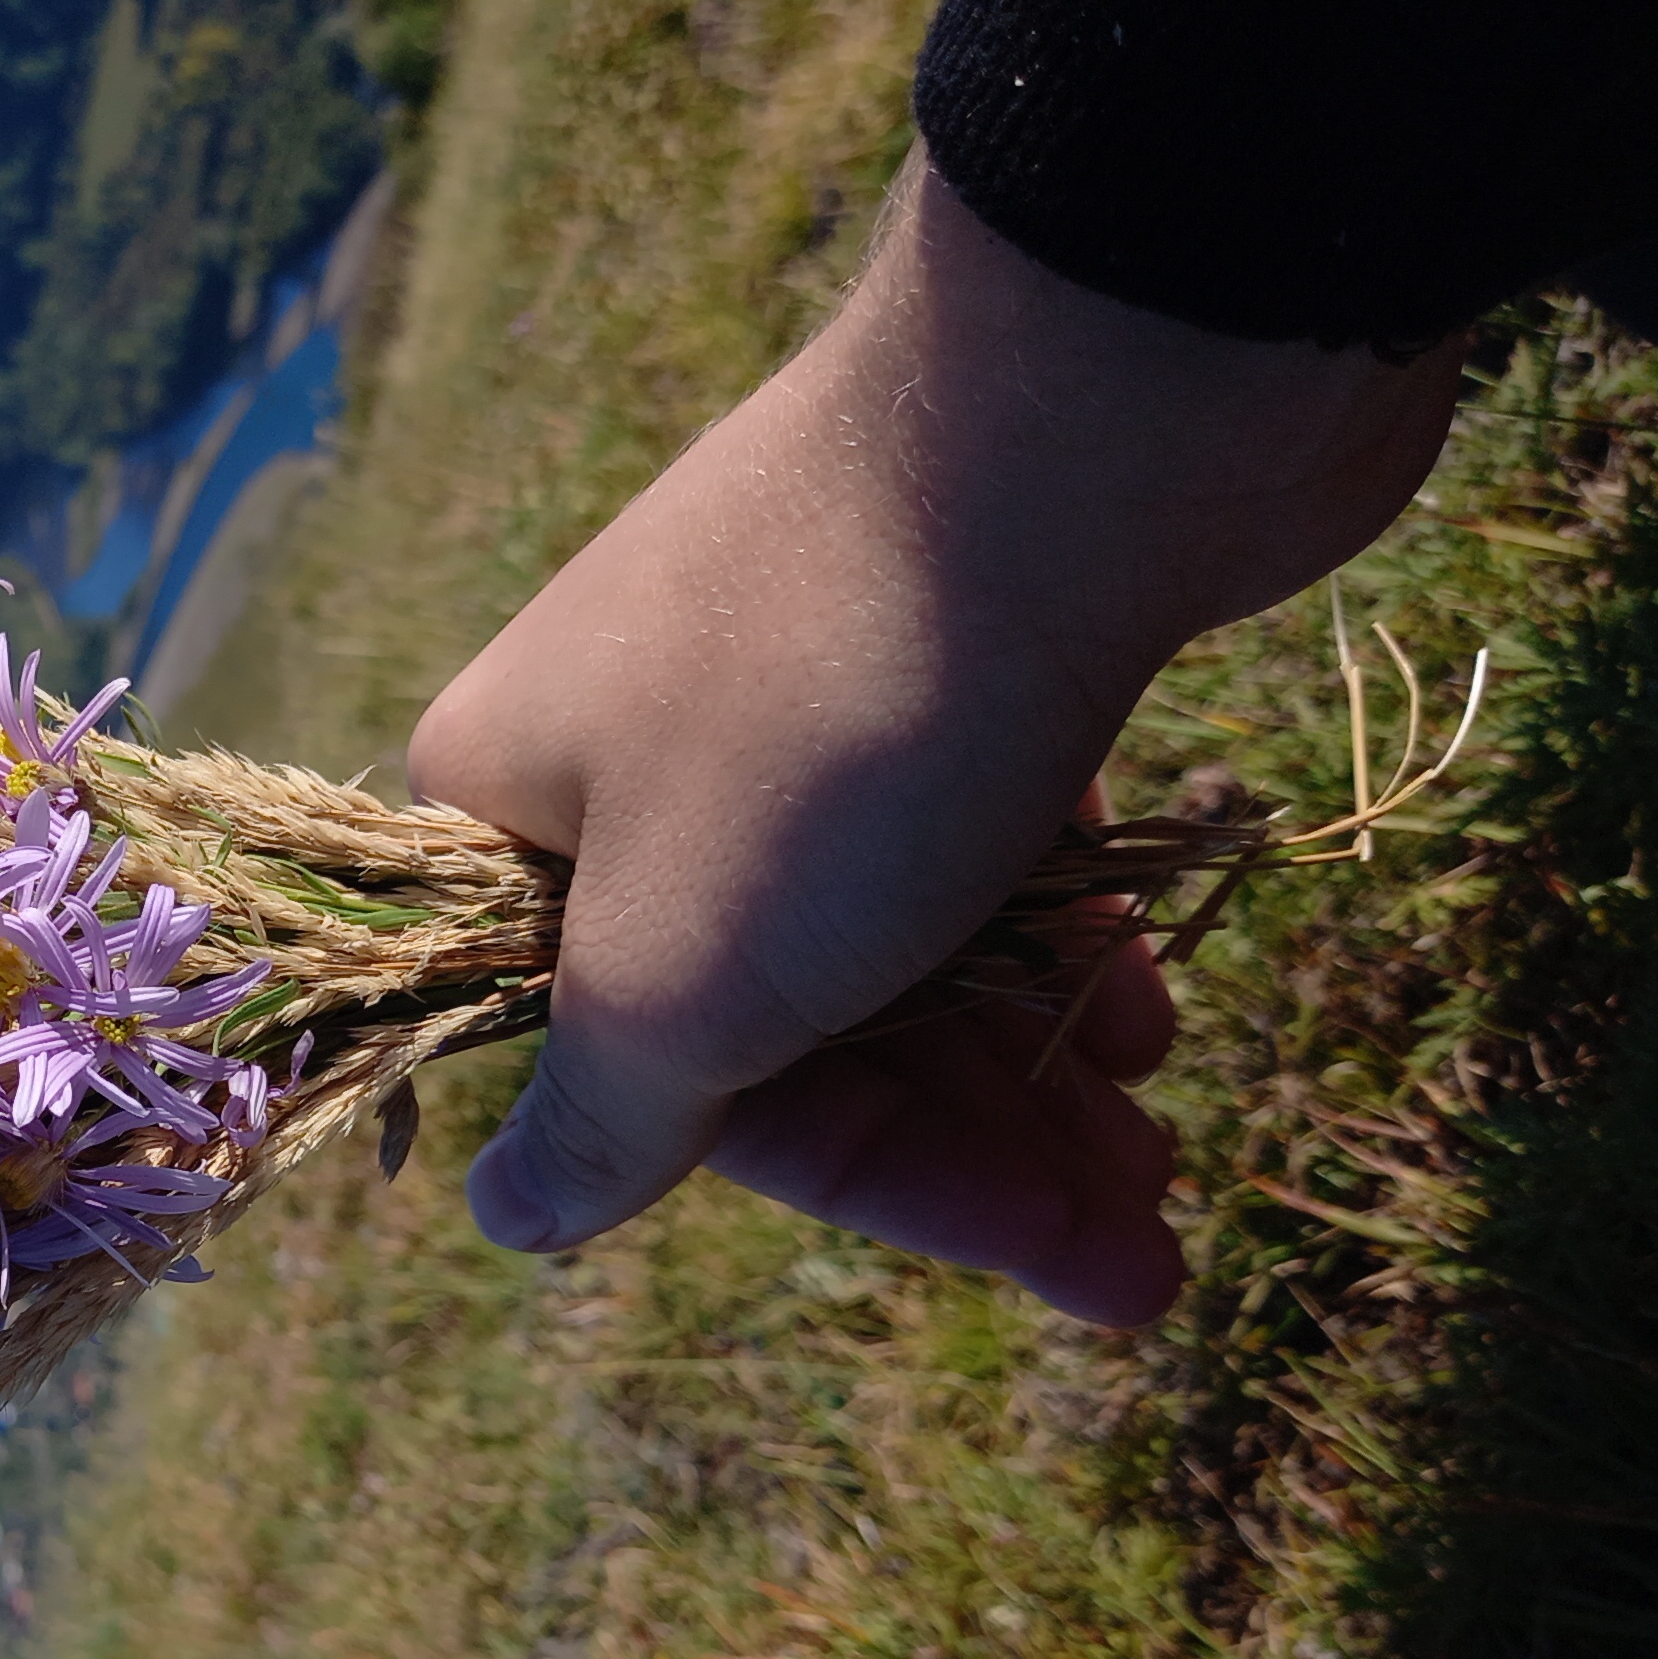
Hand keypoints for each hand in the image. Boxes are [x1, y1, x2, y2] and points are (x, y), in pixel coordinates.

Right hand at [404, 162, 1466, 1324]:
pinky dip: (1052, 948)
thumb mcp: (685, 965)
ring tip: (1161, 1169)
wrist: (1086, 404)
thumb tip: (496, 1216)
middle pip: (783, 1019)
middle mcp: (630, 752)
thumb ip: (600, 1109)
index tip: (1029, 1248)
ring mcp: (791, 688)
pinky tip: (1146, 1018)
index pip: (647, 1066)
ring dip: (1024, 1079)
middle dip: (971, 1152)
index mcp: (513, 815)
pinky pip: (971, 844)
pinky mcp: (938, 643)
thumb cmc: (838, 718)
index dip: (849, 1177)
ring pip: (889, 942)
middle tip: (1145, 1254)